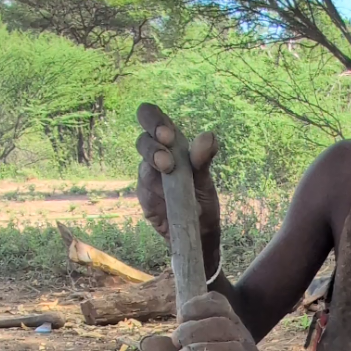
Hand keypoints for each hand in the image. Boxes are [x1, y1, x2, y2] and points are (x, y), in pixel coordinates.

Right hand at [135, 102, 219, 268]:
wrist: (200, 233)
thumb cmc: (202, 199)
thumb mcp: (205, 179)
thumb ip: (203, 158)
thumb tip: (208, 136)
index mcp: (169, 142)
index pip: (150, 117)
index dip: (152, 120)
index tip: (167, 135)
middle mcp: (154, 156)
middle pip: (142, 141)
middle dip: (153, 150)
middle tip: (168, 163)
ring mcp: (147, 178)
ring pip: (143, 169)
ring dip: (158, 176)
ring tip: (175, 186)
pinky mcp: (145, 199)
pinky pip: (146, 194)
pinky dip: (159, 198)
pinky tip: (172, 205)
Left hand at [142, 292, 281, 350]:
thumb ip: (172, 347)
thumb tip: (145, 343)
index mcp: (229, 321)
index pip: (215, 302)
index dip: (194, 307)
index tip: (180, 319)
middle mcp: (240, 336)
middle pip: (220, 325)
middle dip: (193, 331)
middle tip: (177, 343)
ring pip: (229, 350)